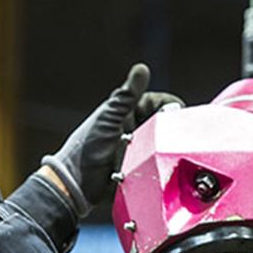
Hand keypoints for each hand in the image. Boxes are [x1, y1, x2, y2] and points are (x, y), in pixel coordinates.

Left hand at [40, 63, 181, 216]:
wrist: (77, 184)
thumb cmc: (87, 147)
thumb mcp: (109, 118)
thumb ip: (127, 95)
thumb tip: (142, 68)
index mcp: (131, 112)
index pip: (161, 103)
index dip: (170, 107)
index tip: (175, 115)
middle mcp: (139, 130)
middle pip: (167, 125)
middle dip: (171, 130)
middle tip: (168, 137)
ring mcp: (143, 152)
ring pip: (166, 146)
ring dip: (166, 149)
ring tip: (161, 154)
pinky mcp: (145, 171)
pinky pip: (162, 167)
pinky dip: (163, 166)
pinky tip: (161, 167)